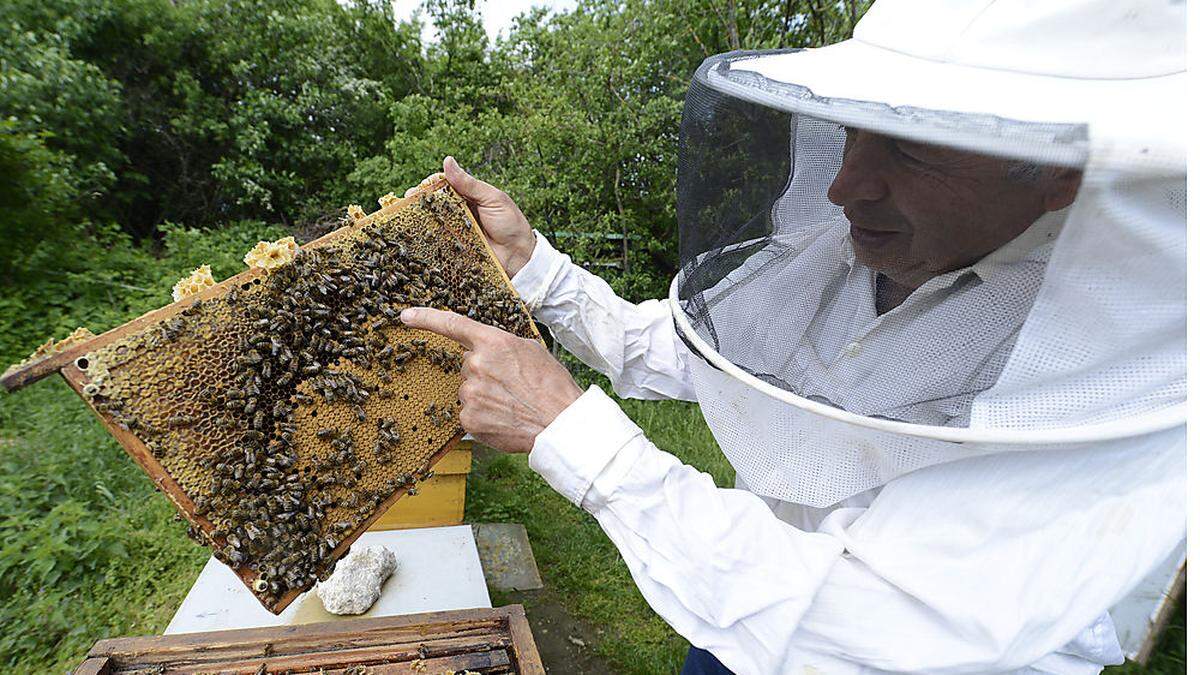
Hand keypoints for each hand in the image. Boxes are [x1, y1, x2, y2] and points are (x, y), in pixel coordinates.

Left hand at [401, 307, 581, 452]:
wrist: (560, 423)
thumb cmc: (552, 386)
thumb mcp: (531, 350)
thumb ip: (501, 346)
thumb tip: (486, 350)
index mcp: (493, 342)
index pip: (452, 324)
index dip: (426, 318)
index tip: (406, 316)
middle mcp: (476, 365)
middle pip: (467, 364)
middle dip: (484, 372)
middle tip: (511, 385)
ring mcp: (470, 393)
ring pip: (468, 390)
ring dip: (484, 395)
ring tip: (512, 403)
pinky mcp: (468, 419)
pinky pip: (468, 413)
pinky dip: (483, 416)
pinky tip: (503, 418)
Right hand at [405, 156, 535, 277]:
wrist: (520, 256)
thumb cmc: (510, 224)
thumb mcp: (492, 199)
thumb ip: (469, 183)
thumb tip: (447, 161)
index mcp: (468, 196)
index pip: (443, 186)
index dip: (430, 185)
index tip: (421, 187)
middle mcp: (459, 212)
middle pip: (434, 204)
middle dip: (419, 201)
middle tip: (408, 201)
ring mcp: (456, 230)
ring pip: (432, 222)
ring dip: (418, 218)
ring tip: (406, 216)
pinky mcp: (455, 248)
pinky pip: (438, 242)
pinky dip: (426, 239)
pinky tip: (414, 236)